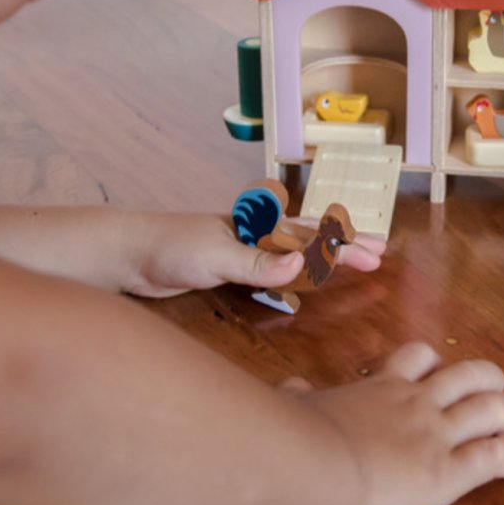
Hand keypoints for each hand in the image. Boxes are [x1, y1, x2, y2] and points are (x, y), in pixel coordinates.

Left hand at [124, 212, 385, 297]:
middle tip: (378, 256)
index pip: (311, 235)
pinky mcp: (227, 267)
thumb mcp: (215, 256)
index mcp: (256, 226)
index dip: (344, 245)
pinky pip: (273, 267)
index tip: (375, 253)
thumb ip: (258, 261)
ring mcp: (241, 250)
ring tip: (351, 261)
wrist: (126, 252)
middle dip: (343, 246)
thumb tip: (302, 264)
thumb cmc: (167, 247)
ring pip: (294, 252)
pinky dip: (294, 271)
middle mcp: (254, 234)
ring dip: (323, 258)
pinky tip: (302, 278)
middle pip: (309, 239)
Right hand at [285, 342, 503, 504]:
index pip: (419, 357)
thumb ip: (297, 395)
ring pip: (494, 408)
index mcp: (381, 386)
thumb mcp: (295, 405)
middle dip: (489, 382)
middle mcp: (416, 402)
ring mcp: (435, 434)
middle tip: (492, 397)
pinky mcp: (447, 472)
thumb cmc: (294, 435)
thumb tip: (289, 388)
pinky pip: (496, 458)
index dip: (436, 364)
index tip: (437, 377)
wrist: (308, 462)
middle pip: (471, 374)